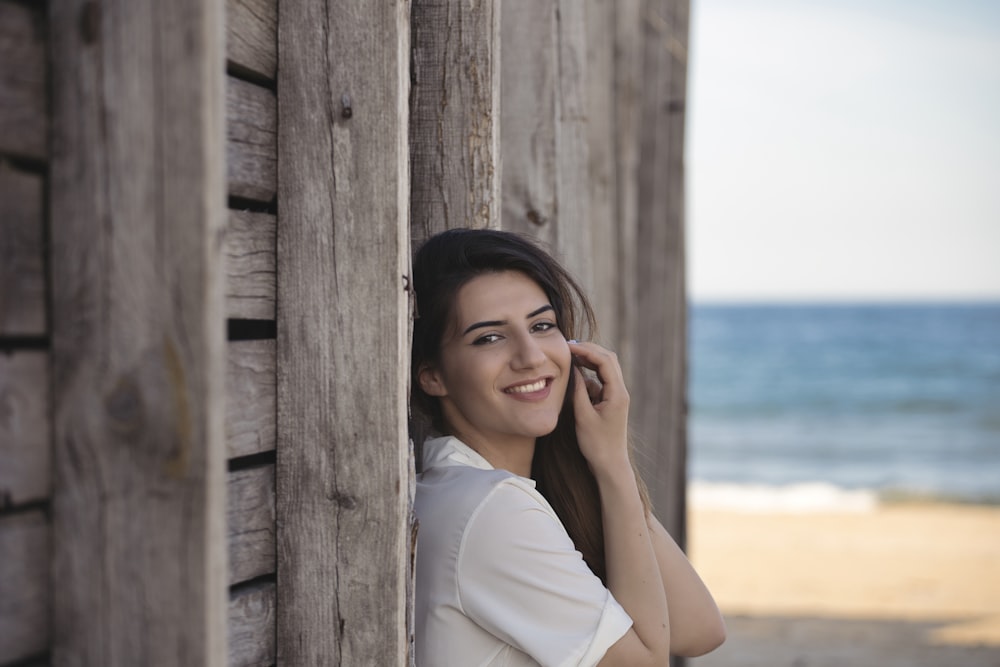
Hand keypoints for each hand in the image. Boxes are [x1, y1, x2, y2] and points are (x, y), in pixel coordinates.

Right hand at [568, 341, 630, 473]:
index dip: (586, 350)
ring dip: (588, 362)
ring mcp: (617, 396)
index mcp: (617, 393)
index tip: (568, 346)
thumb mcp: (583, 416)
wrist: (610, 465)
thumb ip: (578, 390)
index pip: (604, 361)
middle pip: (607, 359)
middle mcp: (620, 391)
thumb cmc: (596, 444)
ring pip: (604, 369)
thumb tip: (573, 368)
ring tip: (570, 358)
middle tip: (568, 347)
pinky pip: (600, 381)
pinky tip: (574, 379)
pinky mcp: (611, 401)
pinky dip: (588, 376)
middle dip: (588, 351)